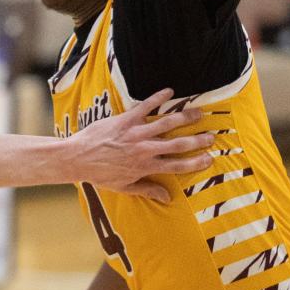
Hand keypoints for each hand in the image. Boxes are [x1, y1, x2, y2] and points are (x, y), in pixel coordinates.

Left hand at [69, 87, 212, 200]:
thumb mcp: (123, 187)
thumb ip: (147, 190)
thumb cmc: (99, 174)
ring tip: (199, 112)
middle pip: (178, 144)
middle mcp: (145, 149)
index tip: (209, 159)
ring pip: (167, 123)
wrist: (77, 158)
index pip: (177, 166)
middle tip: (211, 136)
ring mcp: (136, 133)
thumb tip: (167, 198)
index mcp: (146, 167)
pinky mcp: (126, 119)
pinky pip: (145, 106)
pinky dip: (158, 98)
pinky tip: (170, 91)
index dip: (196, 163)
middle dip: (197, 140)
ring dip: (185, 116)